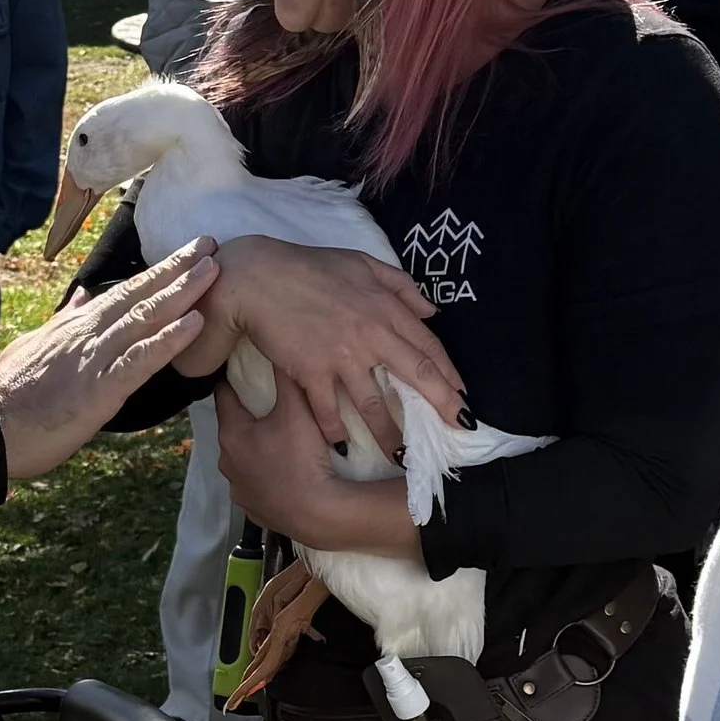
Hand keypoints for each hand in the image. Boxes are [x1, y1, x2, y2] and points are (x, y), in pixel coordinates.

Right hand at [0, 236, 221, 481]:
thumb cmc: (8, 396)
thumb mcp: (34, 346)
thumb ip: (64, 322)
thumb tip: (83, 298)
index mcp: (76, 326)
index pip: (125, 291)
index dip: (159, 272)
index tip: (188, 253)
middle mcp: (88, 333)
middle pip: (140, 295)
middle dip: (178, 269)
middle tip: (213, 244)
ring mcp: (95, 358)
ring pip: (145, 318)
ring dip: (182, 293)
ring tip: (213, 271)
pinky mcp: (99, 388)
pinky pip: (140, 360)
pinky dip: (169, 340)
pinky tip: (195, 324)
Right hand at [203, 236, 461, 437]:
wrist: (258, 277)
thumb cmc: (309, 267)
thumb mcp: (362, 263)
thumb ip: (399, 285)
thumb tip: (429, 311)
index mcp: (385, 307)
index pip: (428, 346)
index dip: (449, 374)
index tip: (462, 397)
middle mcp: (371, 335)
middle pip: (417, 375)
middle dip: (442, 405)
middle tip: (458, 429)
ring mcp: (341, 356)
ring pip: (374, 404)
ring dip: (389, 435)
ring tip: (401, 457)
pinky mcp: (311, 372)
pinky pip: (329, 410)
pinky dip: (335, 431)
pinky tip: (342, 446)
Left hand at [215, 383, 417, 552]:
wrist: (318, 513)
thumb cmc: (303, 457)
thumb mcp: (297, 410)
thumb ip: (287, 376)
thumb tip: (279, 347)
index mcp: (231, 435)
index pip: (225, 397)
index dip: (233, 380)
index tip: (240, 368)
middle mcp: (227, 463)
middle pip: (234, 430)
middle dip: (247, 417)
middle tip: (265, 403)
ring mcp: (239, 490)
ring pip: (244, 460)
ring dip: (256, 449)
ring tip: (277, 439)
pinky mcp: (254, 510)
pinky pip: (256, 485)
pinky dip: (266, 476)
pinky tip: (282, 471)